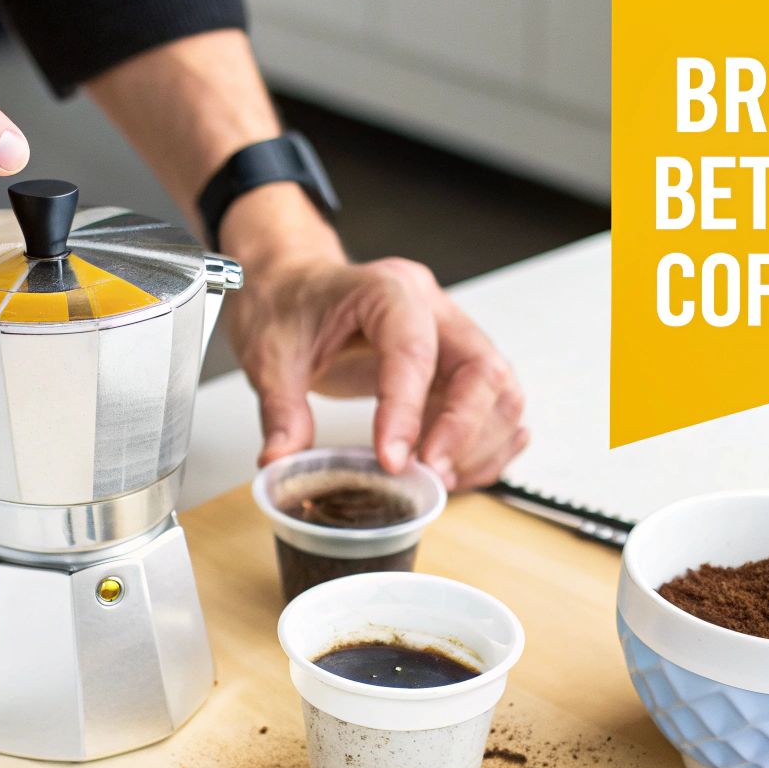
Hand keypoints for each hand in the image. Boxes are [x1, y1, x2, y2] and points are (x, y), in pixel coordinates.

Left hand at [226, 250, 528, 491]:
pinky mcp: (455, 367)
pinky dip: (486, 445)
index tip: (392, 460)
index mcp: (387, 290)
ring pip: (500, 392)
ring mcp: (451, 336)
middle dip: (463, 432)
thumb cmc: (287, 304)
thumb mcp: (268, 355)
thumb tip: (283, 460)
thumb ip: (281, 409)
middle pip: (482, 369)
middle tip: (429, 476)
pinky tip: (457, 470)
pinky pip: (494, 406)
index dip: (408, 410)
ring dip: (481, 445)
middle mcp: (432, 308)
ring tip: (440, 481)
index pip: (415, 350)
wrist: (292, 286)